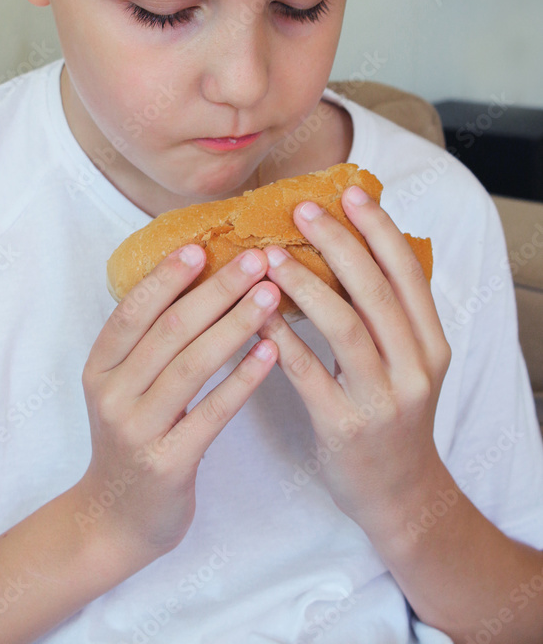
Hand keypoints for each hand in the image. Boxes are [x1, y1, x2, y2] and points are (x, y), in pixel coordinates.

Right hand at [79, 244, 278, 560]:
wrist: (115, 520)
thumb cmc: (133, 438)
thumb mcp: (123, 387)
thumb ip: (150, 341)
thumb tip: (196, 278)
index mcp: (99, 367)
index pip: (132, 310)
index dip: (166, 276)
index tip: (202, 246)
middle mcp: (112, 394)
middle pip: (169, 329)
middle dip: (216, 290)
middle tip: (256, 260)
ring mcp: (137, 430)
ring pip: (192, 365)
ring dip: (235, 324)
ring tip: (271, 295)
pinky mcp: (167, 462)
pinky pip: (212, 413)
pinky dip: (242, 379)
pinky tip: (270, 352)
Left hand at [257, 185, 451, 536]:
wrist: (400, 496)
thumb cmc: (392, 416)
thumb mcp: (407, 363)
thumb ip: (386, 315)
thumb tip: (347, 247)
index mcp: (431, 344)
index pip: (408, 273)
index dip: (379, 229)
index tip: (351, 192)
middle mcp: (414, 368)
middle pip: (376, 291)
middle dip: (339, 243)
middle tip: (302, 209)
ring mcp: (382, 399)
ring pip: (344, 326)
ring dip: (304, 284)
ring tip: (269, 255)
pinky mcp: (345, 427)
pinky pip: (307, 372)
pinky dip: (281, 336)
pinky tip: (256, 310)